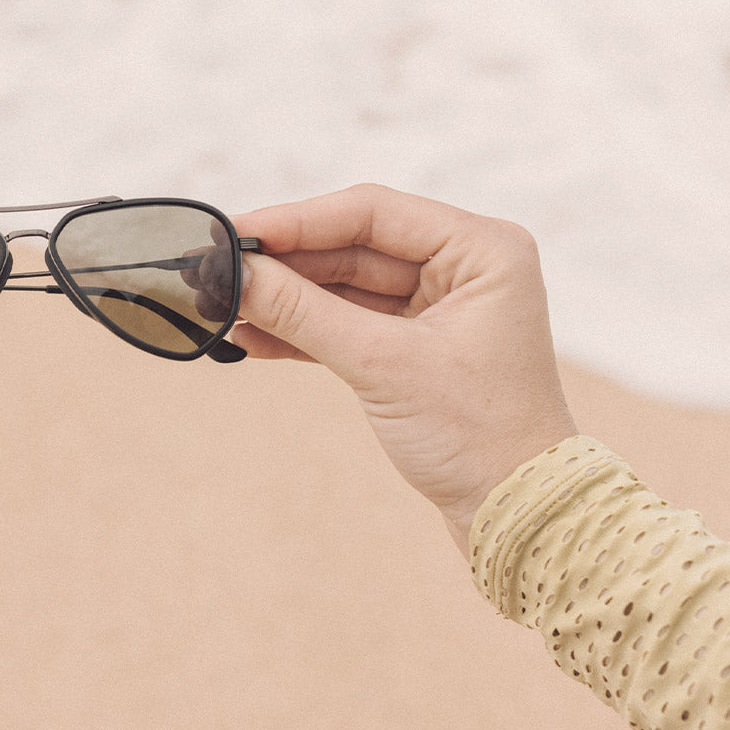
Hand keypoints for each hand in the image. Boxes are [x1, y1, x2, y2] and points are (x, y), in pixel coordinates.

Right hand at [230, 184, 577, 556]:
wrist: (516, 516)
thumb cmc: (478, 436)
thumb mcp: (382, 365)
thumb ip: (303, 312)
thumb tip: (235, 273)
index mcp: (481, 250)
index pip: (370, 213)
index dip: (295, 220)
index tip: (234, 232)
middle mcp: (462, 267)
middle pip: (350, 245)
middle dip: (281, 263)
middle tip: (212, 268)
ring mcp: (436, 307)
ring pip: (341, 285)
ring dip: (283, 298)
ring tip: (220, 304)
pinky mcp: (412, 347)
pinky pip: (344, 322)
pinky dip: (299, 330)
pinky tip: (249, 336)